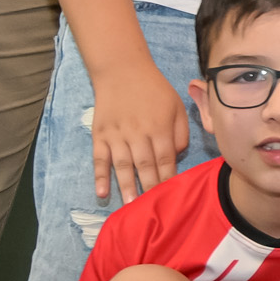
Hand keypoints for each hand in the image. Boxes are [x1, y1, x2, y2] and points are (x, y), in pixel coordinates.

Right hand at [90, 61, 193, 201]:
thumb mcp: (176, 106)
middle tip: (153, 210)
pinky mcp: (100, 135)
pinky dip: (100, 176)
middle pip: (146, 166)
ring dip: (127, 187)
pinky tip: (102, 193)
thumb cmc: (154, 90)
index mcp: (160, 128)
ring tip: (131, 206)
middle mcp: (138, 134)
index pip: (166, 160)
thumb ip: (180, 132)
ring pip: (123, 165)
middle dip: (150, 189)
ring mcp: (117, 135)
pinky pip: (99, 159)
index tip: (172, 198)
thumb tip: (176, 156)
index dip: (168, 180)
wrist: (122, 70)